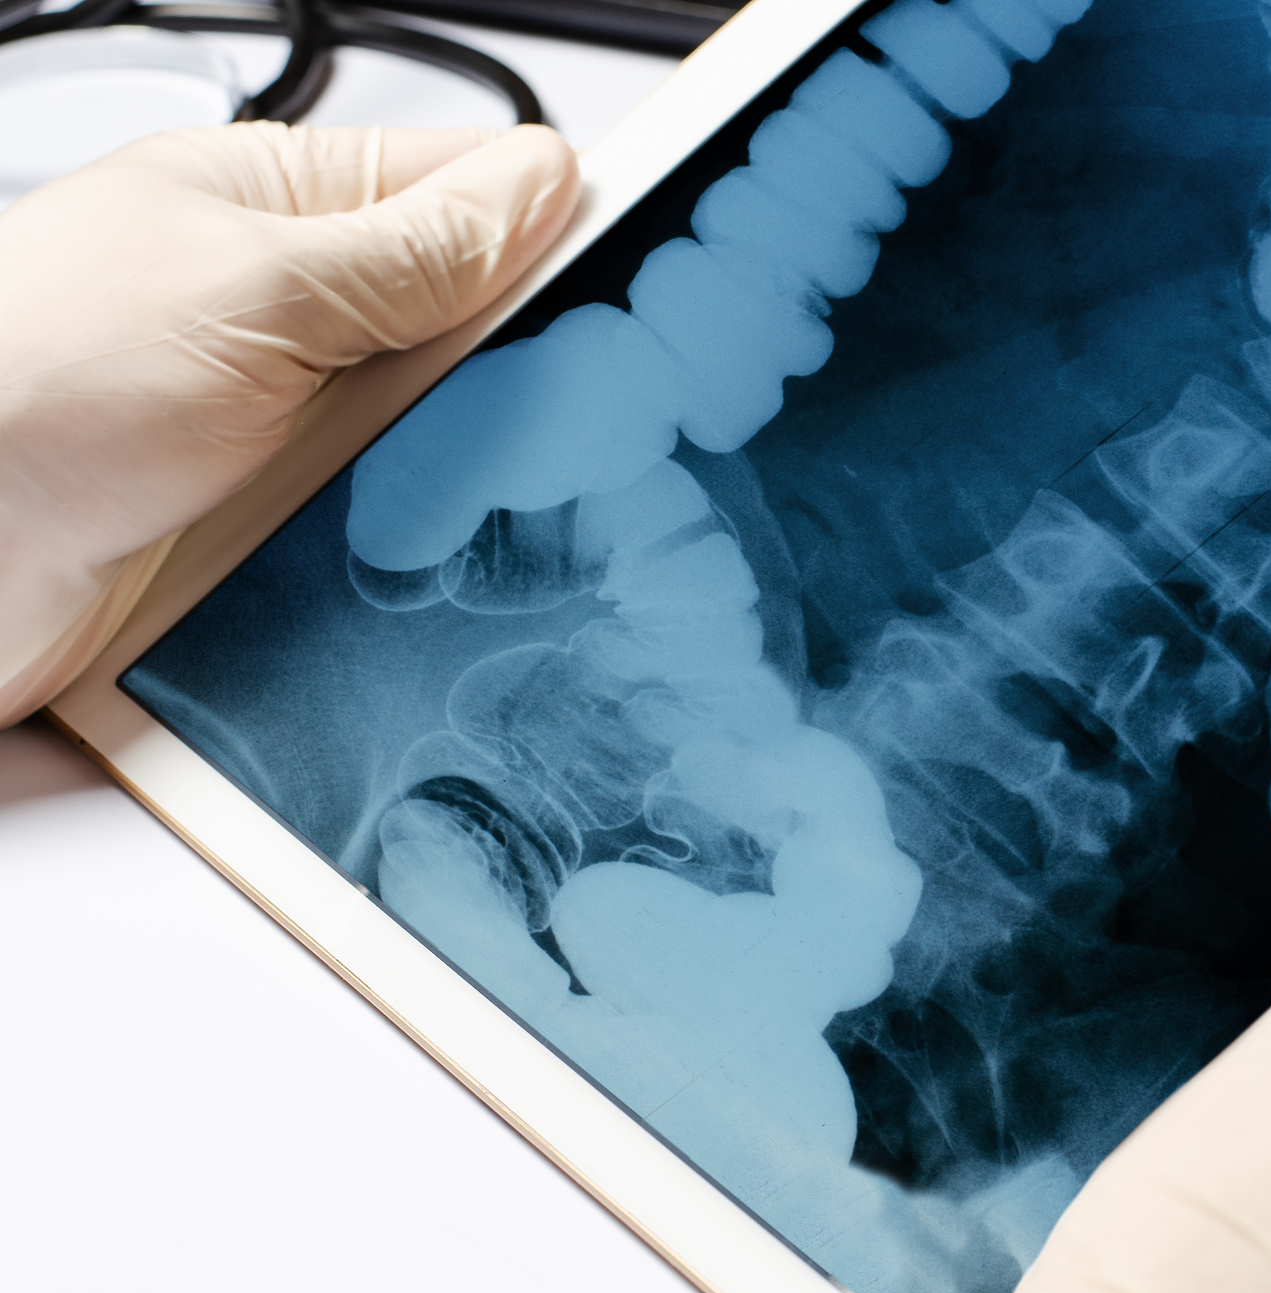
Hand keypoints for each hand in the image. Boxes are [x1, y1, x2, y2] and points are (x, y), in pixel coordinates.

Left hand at [0, 122, 578, 724]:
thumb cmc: (21, 386)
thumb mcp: (255, 289)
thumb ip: (412, 249)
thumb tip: (544, 184)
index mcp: (282, 207)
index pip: (472, 187)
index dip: (562, 228)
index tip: (638, 286)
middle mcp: (292, 310)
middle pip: (478, 330)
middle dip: (519, 373)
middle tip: (551, 407)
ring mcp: (290, 422)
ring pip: (447, 441)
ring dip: (460, 473)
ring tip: (456, 488)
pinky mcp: (280, 524)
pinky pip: (396, 531)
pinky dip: (417, 550)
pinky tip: (424, 560)